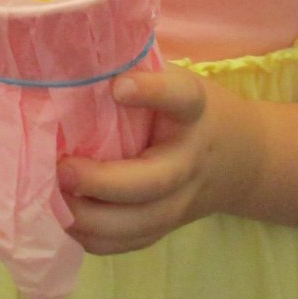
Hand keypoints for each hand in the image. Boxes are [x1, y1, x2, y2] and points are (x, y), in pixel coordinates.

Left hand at [58, 68, 261, 254]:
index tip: (118, 86)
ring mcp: (182, 201)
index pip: (180, 98)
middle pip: (153, 182)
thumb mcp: (178, 81)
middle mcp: (190, 160)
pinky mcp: (169, 226)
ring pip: (139, 224)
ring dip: (91, 219)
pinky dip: (95, 239)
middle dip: (103, 182)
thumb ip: (141, 73)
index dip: (151, 91)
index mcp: (194, 111)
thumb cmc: (194, 110)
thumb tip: (78, 56)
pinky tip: (65, 220)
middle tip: (63, 169)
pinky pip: (131, 243)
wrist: (243, 157)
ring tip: (54, 198)